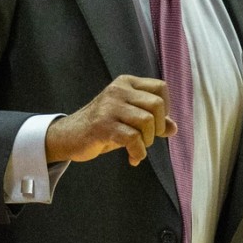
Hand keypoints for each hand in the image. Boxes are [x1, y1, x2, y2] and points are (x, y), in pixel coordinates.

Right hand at [44, 75, 176, 165]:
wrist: (69, 136)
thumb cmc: (103, 126)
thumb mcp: (129, 119)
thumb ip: (152, 121)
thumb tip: (174, 128)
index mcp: (126, 83)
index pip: (161, 87)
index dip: (166, 107)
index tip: (156, 122)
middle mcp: (118, 90)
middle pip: (157, 105)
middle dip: (158, 127)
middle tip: (147, 139)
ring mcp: (109, 107)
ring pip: (146, 121)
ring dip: (147, 141)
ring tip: (137, 148)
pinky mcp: (102, 125)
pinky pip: (133, 139)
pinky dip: (138, 153)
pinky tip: (133, 159)